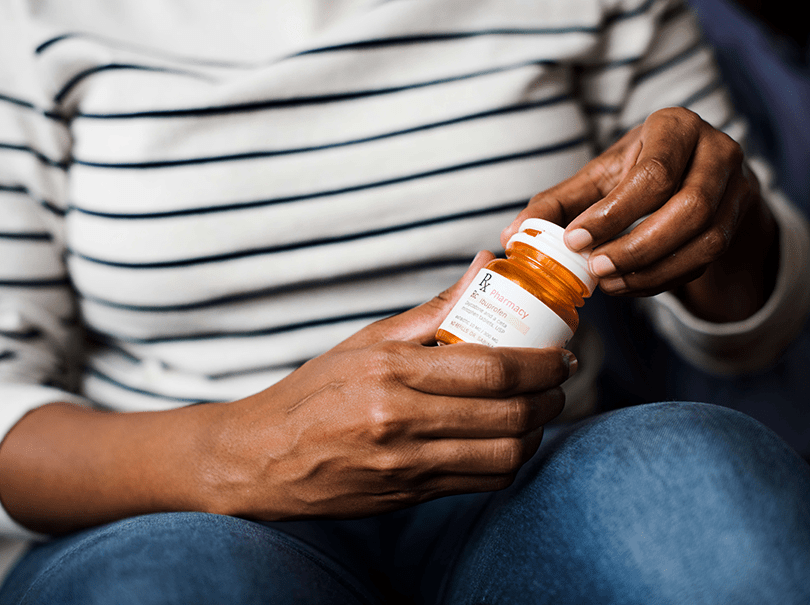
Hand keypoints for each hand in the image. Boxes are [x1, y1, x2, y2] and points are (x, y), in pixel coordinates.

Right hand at [184, 251, 575, 519]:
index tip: (560, 352)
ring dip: (536, 431)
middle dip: (551, 396)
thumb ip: (432, 311)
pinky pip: (482, 483)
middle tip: (559, 379)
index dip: (541, 361)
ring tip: (538, 408)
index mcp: (389, 372)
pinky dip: (509, 460)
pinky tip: (508, 439)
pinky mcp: (409, 495)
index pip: (491, 367)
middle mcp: (399, 421)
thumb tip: (485, 267)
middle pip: (508, 414)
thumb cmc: (313, 393)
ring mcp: (405, 465)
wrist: (261, 458)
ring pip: (504, 454)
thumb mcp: (366, 342)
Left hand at [503, 107, 777, 320]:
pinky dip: (663, 278)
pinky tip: (629, 285)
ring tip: (609, 282)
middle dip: (637, 246)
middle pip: (688, 208)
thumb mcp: (597, 178)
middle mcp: (716, 151)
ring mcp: (735, 188)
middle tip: (595, 269)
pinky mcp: (737, 222)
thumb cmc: (635, 173)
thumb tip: (510, 236)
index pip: (653, 174)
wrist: (690, 177)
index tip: (574, 240)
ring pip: (704, 239)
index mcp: (675, 127)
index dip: (613, 213)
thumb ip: (555, 203)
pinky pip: (705, 260)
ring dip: (652, 269)